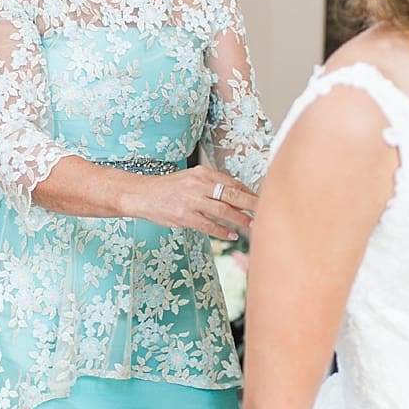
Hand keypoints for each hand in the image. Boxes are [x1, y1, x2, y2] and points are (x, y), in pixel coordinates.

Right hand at [131, 164, 256, 239]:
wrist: (141, 194)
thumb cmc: (167, 188)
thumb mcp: (190, 179)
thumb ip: (211, 185)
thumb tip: (237, 196)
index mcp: (201, 173)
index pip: (232, 182)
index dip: (249, 193)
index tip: (261, 200)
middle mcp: (197, 185)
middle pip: (232, 195)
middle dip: (252, 204)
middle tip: (266, 212)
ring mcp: (190, 201)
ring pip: (223, 211)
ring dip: (240, 220)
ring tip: (252, 226)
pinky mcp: (183, 216)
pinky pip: (208, 225)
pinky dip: (222, 231)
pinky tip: (232, 235)